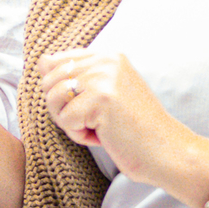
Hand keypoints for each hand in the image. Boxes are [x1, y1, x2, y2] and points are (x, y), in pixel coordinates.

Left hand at [37, 50, 193, 188]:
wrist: (167, 152)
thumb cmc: (135, 130)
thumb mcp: (104, 95)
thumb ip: (76, 77)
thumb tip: (41, 62)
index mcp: (108, 55)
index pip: (56, 62)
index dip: (62, 91)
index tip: (90, 107)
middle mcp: (106, 60)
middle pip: (49, 81)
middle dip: (64, 109)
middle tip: (96, 122)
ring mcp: (104, 77)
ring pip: (53, 99)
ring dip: (71, 122)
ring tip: (100, 128)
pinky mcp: (101, 98)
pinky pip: (65, 120)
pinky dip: (80, 136)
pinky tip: (105, 136)